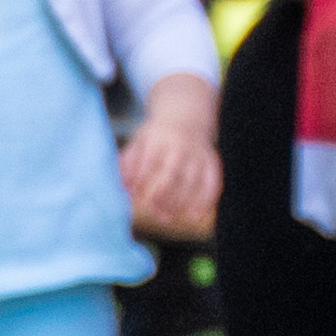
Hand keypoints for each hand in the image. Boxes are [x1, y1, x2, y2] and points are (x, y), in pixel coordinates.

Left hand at [123, 81, 223, 238]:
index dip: (142, 179)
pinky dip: (206, 201)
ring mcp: (198, 154)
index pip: (150, 160)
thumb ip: (129, 161)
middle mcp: (181, 145)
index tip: (135, 195)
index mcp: (159, 138)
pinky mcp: (212, 162)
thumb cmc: (156, 137)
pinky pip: (213, 182)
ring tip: (165, 218)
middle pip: (173, 172)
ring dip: (180, 203)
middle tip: (152, 211)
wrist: (186, 118)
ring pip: (192, 181)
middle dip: (162, 194)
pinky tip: (194, 217)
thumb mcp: (139, 141)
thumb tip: (123, 185)